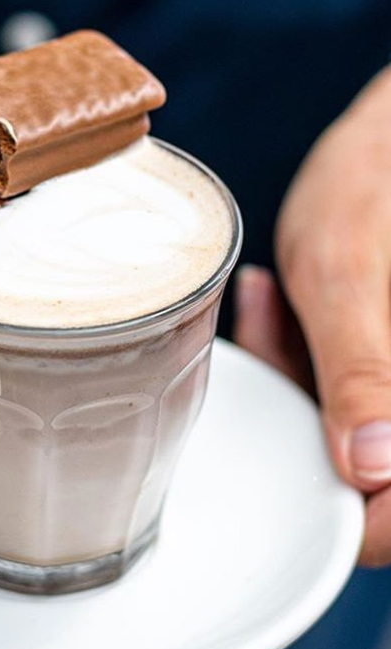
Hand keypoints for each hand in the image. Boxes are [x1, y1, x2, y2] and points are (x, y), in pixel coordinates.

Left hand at [234, 65, 390, 565]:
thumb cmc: (377, 179)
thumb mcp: (350, 274)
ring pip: (350, 429)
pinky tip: (281, 301)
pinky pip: (346, 386)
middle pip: (367, 474)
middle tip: (269, 340)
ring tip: (273, 306)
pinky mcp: (380, 357)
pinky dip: (305, 355)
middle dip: (303, 418)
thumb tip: (368, 468)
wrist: (387, 133)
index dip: (345, 515)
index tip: (282, 466)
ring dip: (298, 378)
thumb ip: (362, 370)